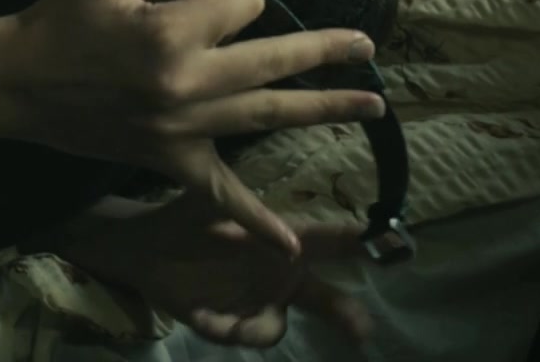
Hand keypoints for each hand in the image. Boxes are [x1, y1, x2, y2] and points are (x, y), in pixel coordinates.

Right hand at [0, 0, 383, 254]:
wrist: (16, 83)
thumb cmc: (62, 19)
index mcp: (172, 34)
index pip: (241, 1)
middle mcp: (186, 86)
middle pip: (275, 57)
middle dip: (326, 48)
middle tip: (368, 44)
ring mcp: (182, 130)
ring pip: (268, 114)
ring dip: (326, 108)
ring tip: (374, 105)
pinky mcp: (169, 160)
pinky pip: (218, 194)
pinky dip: (253, 220)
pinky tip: (288, 245)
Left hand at [62, 193, 373, 347]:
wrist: (146, 251)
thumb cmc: (186, 219)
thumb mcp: (210, 204)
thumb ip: (247, 213)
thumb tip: (288, 237)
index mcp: (285, 241)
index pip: (331, 242)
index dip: (361, 244)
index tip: (393, 245)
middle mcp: (282, 276)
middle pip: (324, 299)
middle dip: (345, 314)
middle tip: (363, 329)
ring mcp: (260, 303)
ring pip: (275, 326)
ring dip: (249, 325)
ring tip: (211, 311)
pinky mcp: (234, 324)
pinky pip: (241, 335)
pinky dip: (220, 326)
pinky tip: (200, 312)